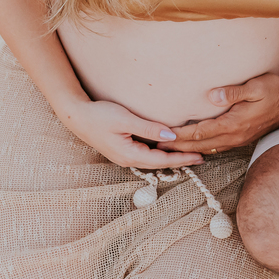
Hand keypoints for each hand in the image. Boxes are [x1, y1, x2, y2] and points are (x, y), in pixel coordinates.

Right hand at [57, 98, 203, 169]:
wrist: (76, 116)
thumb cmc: (99, 116)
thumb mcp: (126, 119)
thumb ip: (149, 128)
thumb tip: (171, 134)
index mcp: (129, 155)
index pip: (162, 160)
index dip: (182, 158)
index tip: (199, 156)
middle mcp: (128, 159)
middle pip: (160, 163)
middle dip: (180, 160)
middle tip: (201, 157)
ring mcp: (125, 155)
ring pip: (153, 159)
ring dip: (171, 156)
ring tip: (189, 153)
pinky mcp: (123, 149)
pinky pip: (146, 153)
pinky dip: (160, 152)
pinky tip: (169, 147)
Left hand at [164, 73, 278, 152]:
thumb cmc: (274, 92)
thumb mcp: (257, 86)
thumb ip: (234, 91)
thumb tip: (211, 95)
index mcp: (234, 123)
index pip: (201, 132)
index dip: (180, 134)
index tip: (162, 135)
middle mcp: (233, 136)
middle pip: (199, 145)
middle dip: (177, 146)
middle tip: (155, 147)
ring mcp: (236, 140)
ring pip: (205, 149)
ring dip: (185, 149)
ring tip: (166, 149)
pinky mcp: (238, 139)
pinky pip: (214, 147)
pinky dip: (198, 148)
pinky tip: (189, 146)